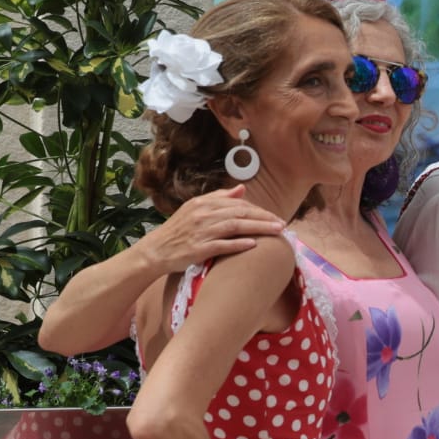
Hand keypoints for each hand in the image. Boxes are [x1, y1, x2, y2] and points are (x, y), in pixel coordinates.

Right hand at [138, 187, 286, 275]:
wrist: (156, 250)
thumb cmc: (179, 230)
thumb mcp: (195, 208)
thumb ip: (219, 198)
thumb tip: (241, 188)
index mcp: (202, 203)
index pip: (237, 204)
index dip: (258, 210)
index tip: (274, 217)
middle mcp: (202, 215)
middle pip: (240, 213)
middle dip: (264, 218)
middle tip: (283, 224)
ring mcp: (200, 232)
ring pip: (235, 227)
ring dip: (259, 228)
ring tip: (277, 232)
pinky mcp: (198, 249)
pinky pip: (222, 245)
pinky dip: (238, 244)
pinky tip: (254, 244)